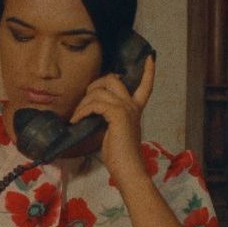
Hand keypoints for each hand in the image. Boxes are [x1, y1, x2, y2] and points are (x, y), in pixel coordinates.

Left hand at [70, 53, 155, 180]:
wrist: (127, 168)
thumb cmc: (119, 155)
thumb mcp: (113, 129)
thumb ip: (108, 115)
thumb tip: (91, 108)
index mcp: (135, 109)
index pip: (146, 86)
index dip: (148, 71)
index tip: (150, 57)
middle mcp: (132, 105)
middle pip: (112, 79)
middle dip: (94, 85)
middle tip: (84, 102)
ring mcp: (126, 108)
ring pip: (99, 91)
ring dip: (83, 103)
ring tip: (76, 116)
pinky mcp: (117, 114)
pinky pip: (94, 104)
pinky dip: (82, 111)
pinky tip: (76, 120)